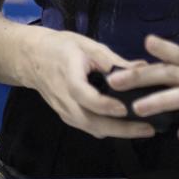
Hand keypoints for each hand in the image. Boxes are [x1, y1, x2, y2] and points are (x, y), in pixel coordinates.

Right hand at [21, 29, 153, 139]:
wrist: (31, 58)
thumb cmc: (60, 47)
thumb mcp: (86, 45)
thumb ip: (113, 60)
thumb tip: (142, 68)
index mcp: (68, 75)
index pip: (83, 94)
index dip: (104, 104)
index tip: (125, 107)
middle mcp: (64, 98)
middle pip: (90, 121)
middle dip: (120, 128)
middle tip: (147, 129)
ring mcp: (64, 110)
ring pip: (91, 128)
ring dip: (117, 132)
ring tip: (143, 130)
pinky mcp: (67, 116)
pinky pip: (88, 127)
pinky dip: (107, 129)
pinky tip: (126, 126)